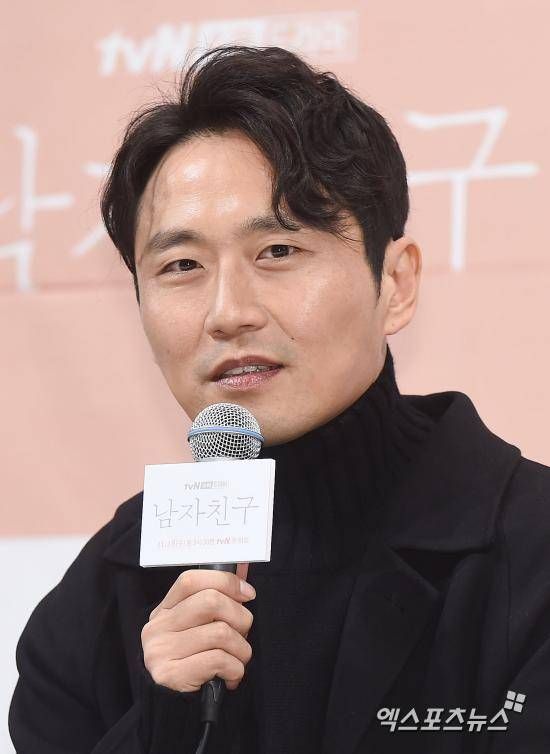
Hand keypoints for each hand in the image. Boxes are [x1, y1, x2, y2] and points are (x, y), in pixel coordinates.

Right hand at [141, 569, 255, 691]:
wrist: (171, 708)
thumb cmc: (193, 662)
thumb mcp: (198, 629)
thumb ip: (216, 603)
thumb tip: (243, 576)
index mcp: (164, 611)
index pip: (191, 580)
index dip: (224, 582)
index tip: (247, 594)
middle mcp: (158, 627)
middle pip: (211, 601)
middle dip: (240, 618)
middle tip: (242, 635)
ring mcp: (161, 650)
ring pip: (220, 632)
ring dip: (241, 649)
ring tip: (237, 660)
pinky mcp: (171, 674)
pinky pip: (219, 660)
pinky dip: (235, 668)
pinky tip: (230, 676)